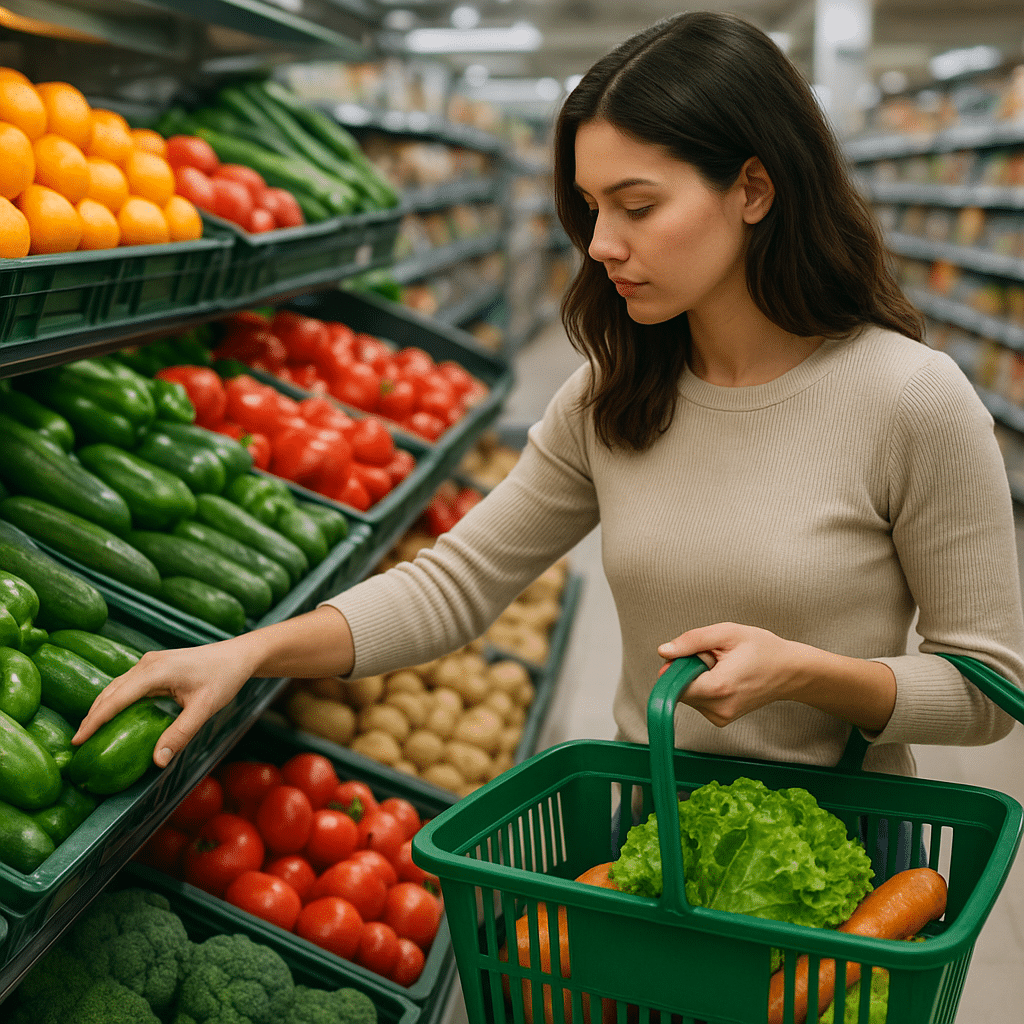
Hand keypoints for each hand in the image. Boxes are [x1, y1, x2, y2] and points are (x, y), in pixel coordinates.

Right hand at [71, 640, 258, 766]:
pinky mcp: (155, 667)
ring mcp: (150, 663)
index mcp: (156, 671)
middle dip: (92, 716)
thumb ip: (181, 734)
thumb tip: (158, 761)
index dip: (96, 720)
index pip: (116, 698)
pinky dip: (115, 701)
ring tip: (88, 732)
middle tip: (77, 742)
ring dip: (102, 708)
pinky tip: (111, 717)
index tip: (78, 740)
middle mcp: (148, 664)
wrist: (238, 656)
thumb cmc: (224, 678)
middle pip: (111, 691)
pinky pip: (128, 685)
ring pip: (117, 687)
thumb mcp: (204, 708)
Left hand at [657, 622, 801, 727]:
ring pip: (688, 695)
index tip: (695, 654)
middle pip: (680, 689)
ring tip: (723, 667)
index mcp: (718, 688)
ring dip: (697, 678)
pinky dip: (704, 687)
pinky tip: (725, 677)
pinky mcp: (721, 719)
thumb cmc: (763, 649)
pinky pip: (698, 700)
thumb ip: (692, 641)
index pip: (674, 683)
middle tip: (714, 657)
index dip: (677, 665)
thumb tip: (664, 651)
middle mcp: (717, 709)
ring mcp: (720, 717)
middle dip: (689, 669)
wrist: (790, 671)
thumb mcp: (727, 633)